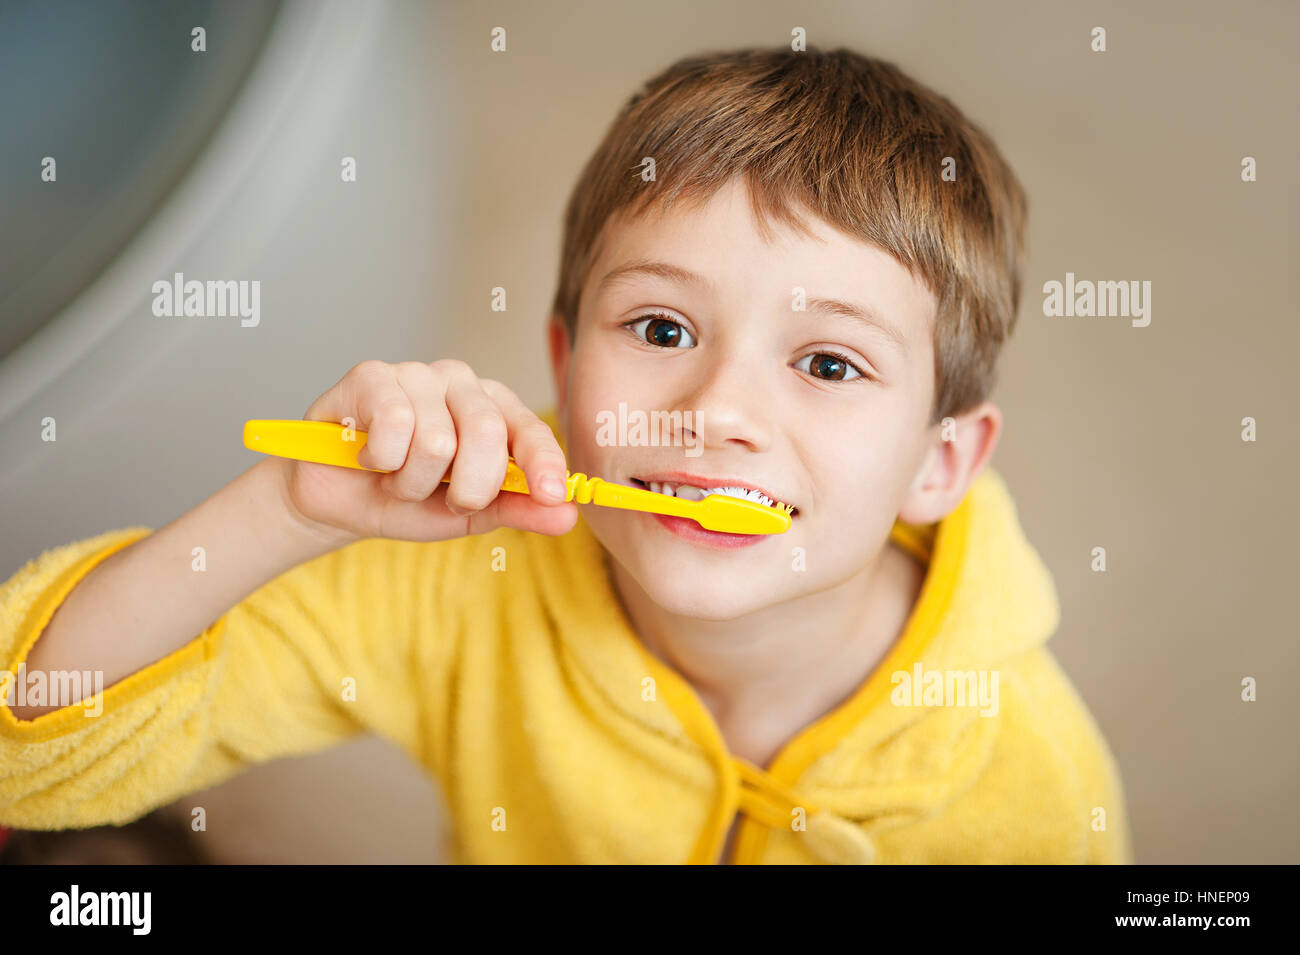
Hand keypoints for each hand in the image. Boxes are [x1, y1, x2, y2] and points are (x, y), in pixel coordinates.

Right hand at [276, 359, 576, 542]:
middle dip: (464, 487)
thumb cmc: (405, 500)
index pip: (530, 429)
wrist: (336, 503)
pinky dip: (380, 459)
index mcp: (495, 411)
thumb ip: (518, 509)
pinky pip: (393, 423)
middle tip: (440, 498)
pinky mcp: (371, 375)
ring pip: (435, 440)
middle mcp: (462, 384)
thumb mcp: (468, 513)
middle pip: (486, 433)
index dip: (543, 462)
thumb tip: (567, 515)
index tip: (551, 494)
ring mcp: (417, 374)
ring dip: (411, 482)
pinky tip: (369, 455)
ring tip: (396, 477)